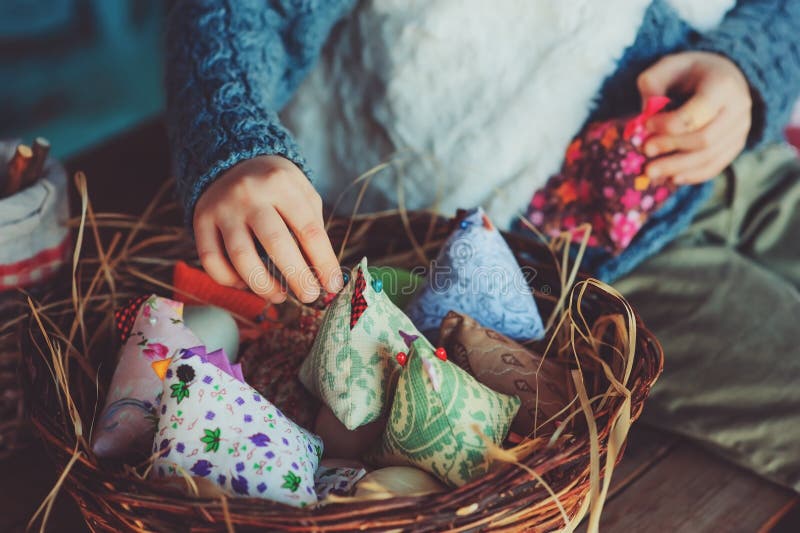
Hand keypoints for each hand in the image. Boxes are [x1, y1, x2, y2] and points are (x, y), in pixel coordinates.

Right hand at [193, 155, 342, 302]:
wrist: (232, 161)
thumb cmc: (277, 188)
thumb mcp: (302, 194)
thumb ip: (313, 230)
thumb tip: (324, 276)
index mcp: (281, 184)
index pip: (308, 230)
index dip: (324, 262)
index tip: (333, 285)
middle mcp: (249, 194)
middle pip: (275, 243)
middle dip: (297, 277)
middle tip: (310, 296)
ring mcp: (222, 208)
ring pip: (241, 257)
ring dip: (264, 286)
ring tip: (280, 296)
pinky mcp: (200, 221)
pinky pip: (211, 260)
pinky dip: (230, 280)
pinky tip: (246, 284)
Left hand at [637, 51, 751, 184]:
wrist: (722, 75)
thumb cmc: (689, 71)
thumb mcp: (668, 66)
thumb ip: (652, 84)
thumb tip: (645, 113)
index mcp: (723, 85)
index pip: (696, 114)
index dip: (667, 124)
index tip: (646, 124)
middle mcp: (738, 109)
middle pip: (704, 139)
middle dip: (670, 148)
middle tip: (645, 151)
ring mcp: (741, 130)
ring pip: (710, 157)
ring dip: (677, 168)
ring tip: (651, 172)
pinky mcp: (736, 145)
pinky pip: (716, 166)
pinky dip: (692, 175)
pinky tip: (671, 178)